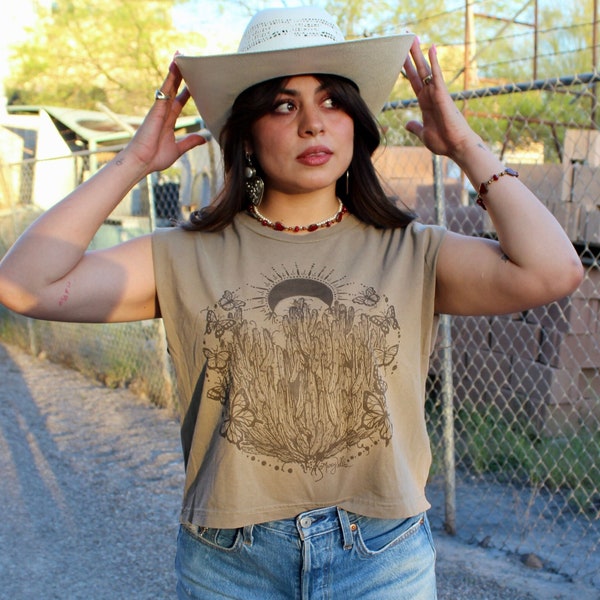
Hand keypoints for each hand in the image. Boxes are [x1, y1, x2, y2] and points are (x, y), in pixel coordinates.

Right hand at [122, 57, 206, 173]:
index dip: (187, 90)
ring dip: (175, 70)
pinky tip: (175, 66)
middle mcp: (164, 111)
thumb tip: (204, 138)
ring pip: (169, 85)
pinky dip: (170, 78)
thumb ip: (190, 142)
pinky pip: (165, 89)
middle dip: (181, 74)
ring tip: (181, 55)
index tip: (195, 81)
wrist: (141, 162)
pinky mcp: (156, 109)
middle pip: (174, 88)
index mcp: (168, 119)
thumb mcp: (178, 149)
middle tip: (188, 60)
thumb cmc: (155, 158)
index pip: (180, 100)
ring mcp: (159, 109)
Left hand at [403, 39, 479, 162]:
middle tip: (406, 38)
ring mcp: (437, 93)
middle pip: (419, 70)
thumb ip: (415, 127)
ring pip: (426, 69)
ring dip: (419, 53)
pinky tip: (431, 48)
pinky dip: (434, 62)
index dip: (407, 68)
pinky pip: (437, 76)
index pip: (414, 81)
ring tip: (412, 37)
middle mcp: (431, 95)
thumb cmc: (444, 142)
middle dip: (411, 55)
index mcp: (425, 102)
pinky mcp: (443, 95)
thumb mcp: (424, 134)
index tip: (400, 56)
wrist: (456, 147)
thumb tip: (407, 124)